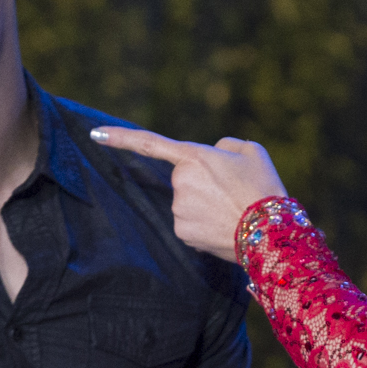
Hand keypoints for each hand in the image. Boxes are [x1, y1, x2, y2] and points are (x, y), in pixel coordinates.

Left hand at [85, 126, 285, 262]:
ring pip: (188, 202)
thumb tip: (214, 153)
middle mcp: (179, 183)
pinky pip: (190, 222)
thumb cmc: (264, 188)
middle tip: (233, 191)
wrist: (271, 233)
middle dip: (203, 182)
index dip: (120, 138)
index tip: (95, 134)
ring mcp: (179, 210)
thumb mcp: (252, 151)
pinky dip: (205, 223)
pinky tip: (225, 225)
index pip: (149, 143)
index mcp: (193, 157)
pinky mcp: (183, 232)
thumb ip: (226, 145)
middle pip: (184, 178)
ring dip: (205, 204)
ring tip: (233, 209)